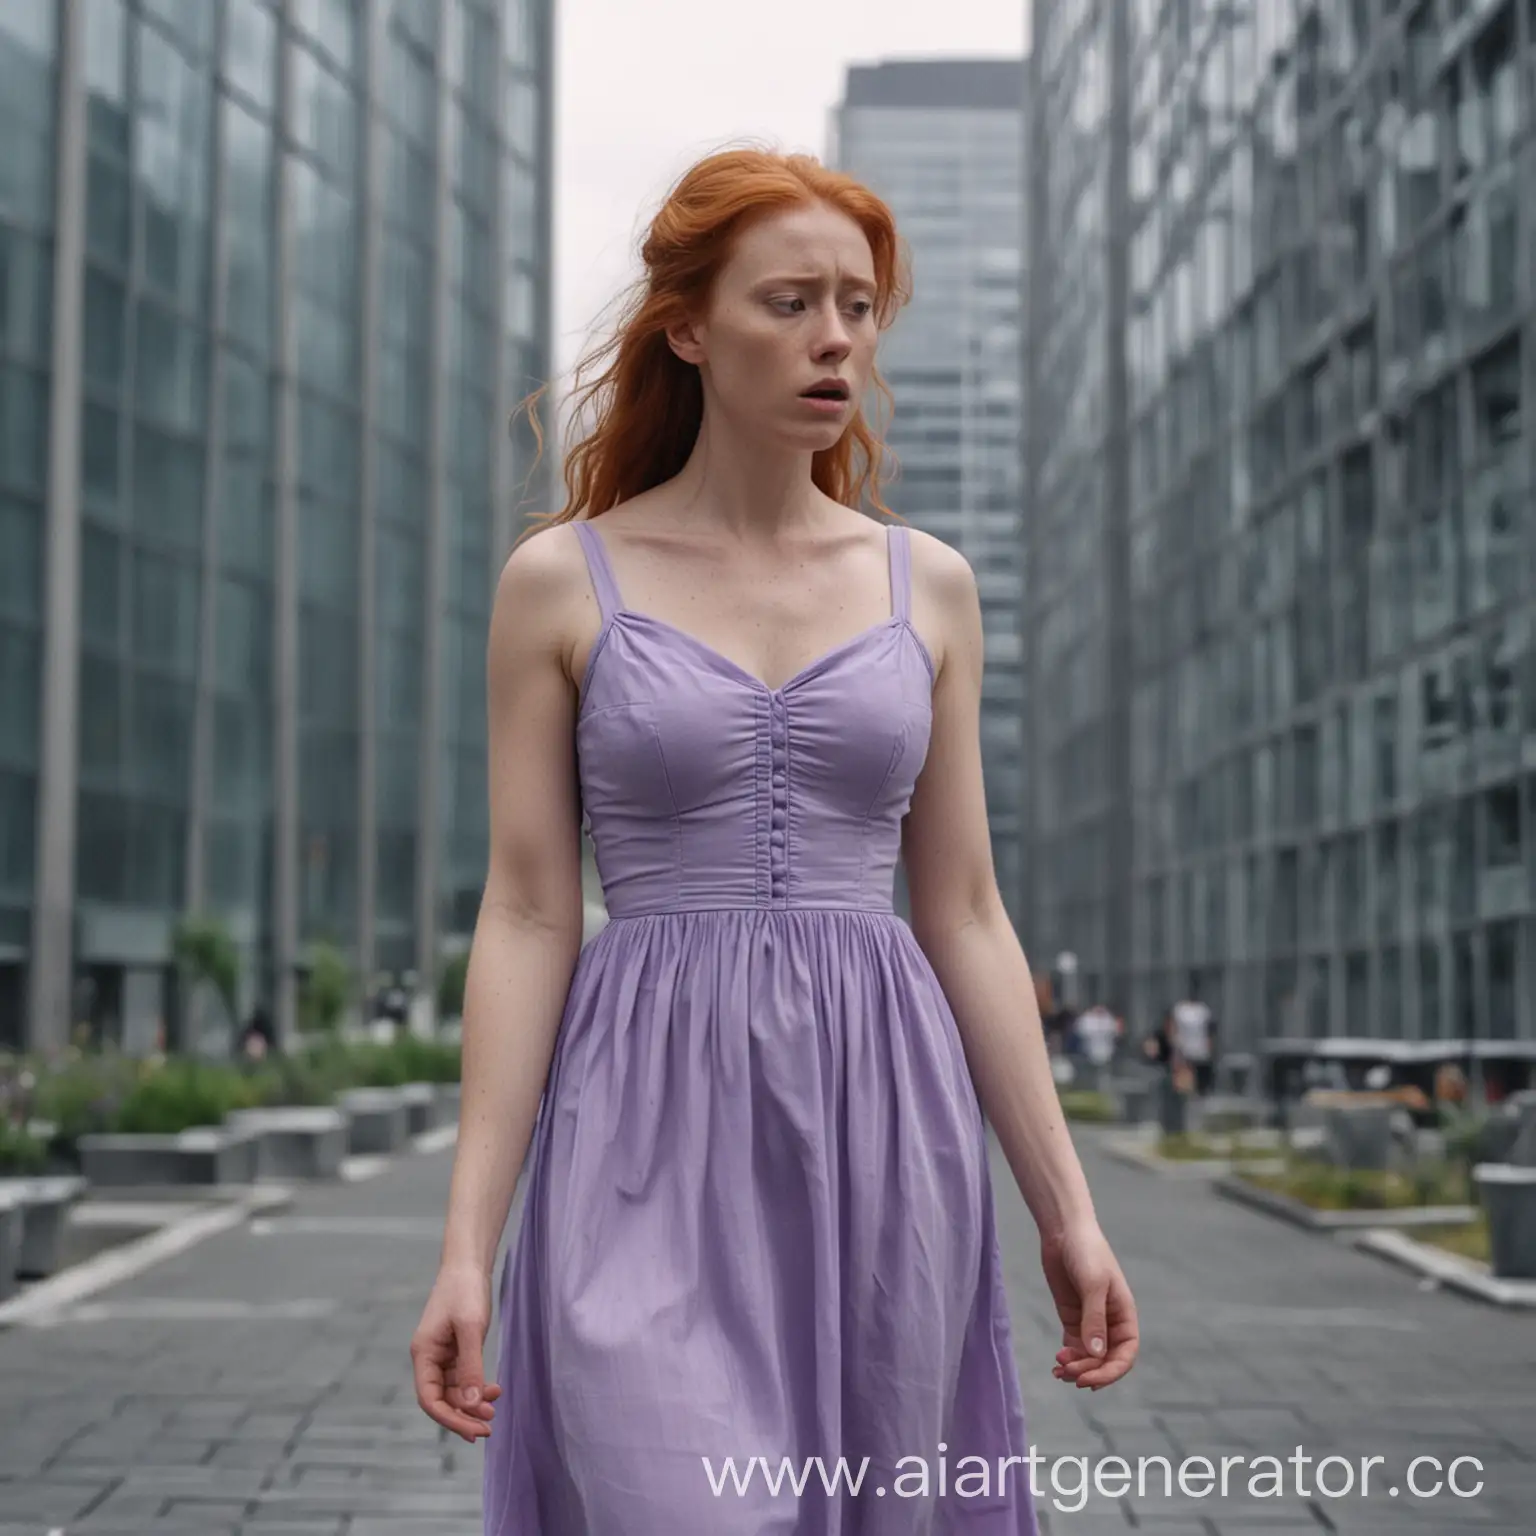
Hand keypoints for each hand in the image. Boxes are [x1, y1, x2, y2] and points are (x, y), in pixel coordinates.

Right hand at [411, 1263, 502, 1442]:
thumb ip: (470, 1366)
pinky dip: (477, 1387)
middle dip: (463, 1414)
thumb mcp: (470, 1327)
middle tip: (489, 1426)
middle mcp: (429, 1358)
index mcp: (423, 1354)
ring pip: (454, 1391)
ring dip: (472, 1402)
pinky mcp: (456, 1350)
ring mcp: (442, 1355)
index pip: (429, 1399)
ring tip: (495, 1407)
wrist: (469, 1263)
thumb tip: (470, 1405)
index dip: (449, 1418)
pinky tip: (494, 1389)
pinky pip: (463, 1377)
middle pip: (441, 1399)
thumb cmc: (465, 1290)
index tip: (473, 1430)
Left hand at [1040, 1221, 1137, 1390]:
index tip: (1090, 1380)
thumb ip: (1094, 1319)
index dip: (1111, 1372)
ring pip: (1089, 1356)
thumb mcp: (1093, 1284)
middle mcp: (1110, 1322)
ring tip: (1058, 1369)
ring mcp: (1091, 1321)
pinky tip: (1057, 1361)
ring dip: (1076, 1367)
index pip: (1125, 1354)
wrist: (1064, 1231)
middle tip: (1068, 1374)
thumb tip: (1097, 1354)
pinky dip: (1068, 1357)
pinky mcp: (1073, 1317)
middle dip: (1089, 1370)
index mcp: (1124, 1315)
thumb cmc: (1086, 1252)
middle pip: (1106, 1360)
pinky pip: (1075, 1346)